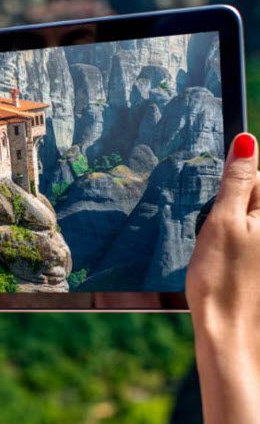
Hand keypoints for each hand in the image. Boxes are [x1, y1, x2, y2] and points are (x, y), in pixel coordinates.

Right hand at [186, 132, 259, 423]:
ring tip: (218, 247)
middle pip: (254, 194)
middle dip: (232, 200)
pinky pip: (247, 235)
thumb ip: (237, 181)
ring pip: (248, 215)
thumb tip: (247, 141)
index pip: (258, 173)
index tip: (220, 196)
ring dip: (230, 220)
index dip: (235, 174)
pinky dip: (232, 238)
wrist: (227, 330)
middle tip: (216, 228)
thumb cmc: (220, 278)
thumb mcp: (223, 222)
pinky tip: (223, 257)